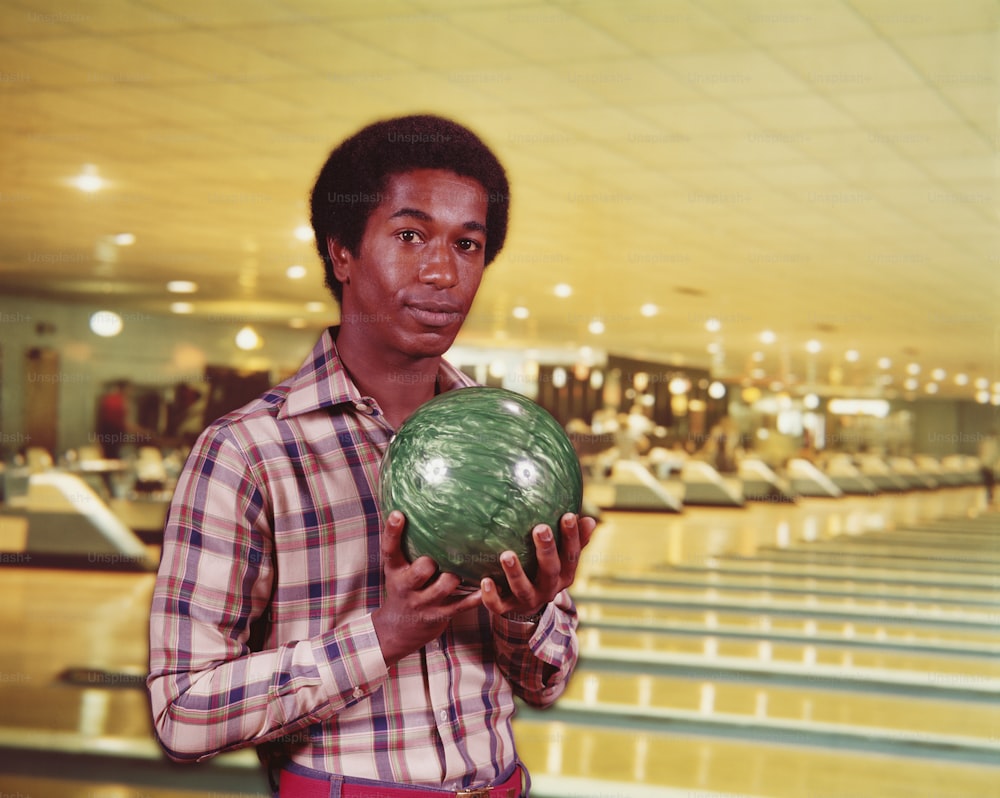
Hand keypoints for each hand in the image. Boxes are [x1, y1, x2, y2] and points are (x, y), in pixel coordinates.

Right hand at [372, 510, 482, 666]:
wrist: (398, 629)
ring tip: (466, 568)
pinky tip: (491, 585)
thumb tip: (408, 508)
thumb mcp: (397, 569)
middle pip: (420, 570)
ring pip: (445, 586)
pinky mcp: (441, 615)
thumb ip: (405, 545)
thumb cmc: (403, 587)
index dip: (393, 532)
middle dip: (431, 562)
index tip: (399, 514)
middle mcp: (407, 586)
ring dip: (456, 576)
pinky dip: (477, 596)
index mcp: (395, 570)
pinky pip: (462, 605)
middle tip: (436, 557)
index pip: (390, 550)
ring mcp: (424, 602)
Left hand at [480, 512, 597, 619]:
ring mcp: (528, 600)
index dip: (572, 537)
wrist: (527, 608)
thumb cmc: (544, 571)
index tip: (568, 515)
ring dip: (515, 573)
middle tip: (540, 528)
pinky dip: (490, 596)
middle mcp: (549, 589)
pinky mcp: (507, 610)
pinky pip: (498, 606)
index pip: (572, 556)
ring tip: (506, 555)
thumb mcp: (562, 560)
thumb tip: (591, 520)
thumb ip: (575, 541)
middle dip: (546, 550)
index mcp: (564, 575)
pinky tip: (484, 580)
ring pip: (523, 589)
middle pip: (550, 571)